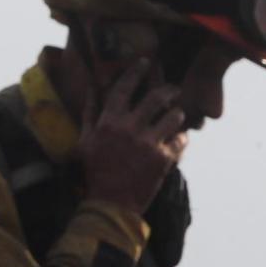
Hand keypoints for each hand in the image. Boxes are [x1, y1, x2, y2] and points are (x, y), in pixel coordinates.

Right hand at [77, 59, 185, 213]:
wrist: (109, 204)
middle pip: (156, 97)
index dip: (136, 72)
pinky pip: (181, 140)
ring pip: (174, 116)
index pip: (124, 88)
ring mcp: (149, 143)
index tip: (145, 62)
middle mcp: (130, 129)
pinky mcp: (164, 159)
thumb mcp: (84, 143)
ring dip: (177, 115)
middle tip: (174, 90)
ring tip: (176, 117)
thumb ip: (89, 115)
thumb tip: (90, 91)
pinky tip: (177, 142)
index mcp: (109, 123)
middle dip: (169, 90)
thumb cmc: (93, 173)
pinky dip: (181, 140)